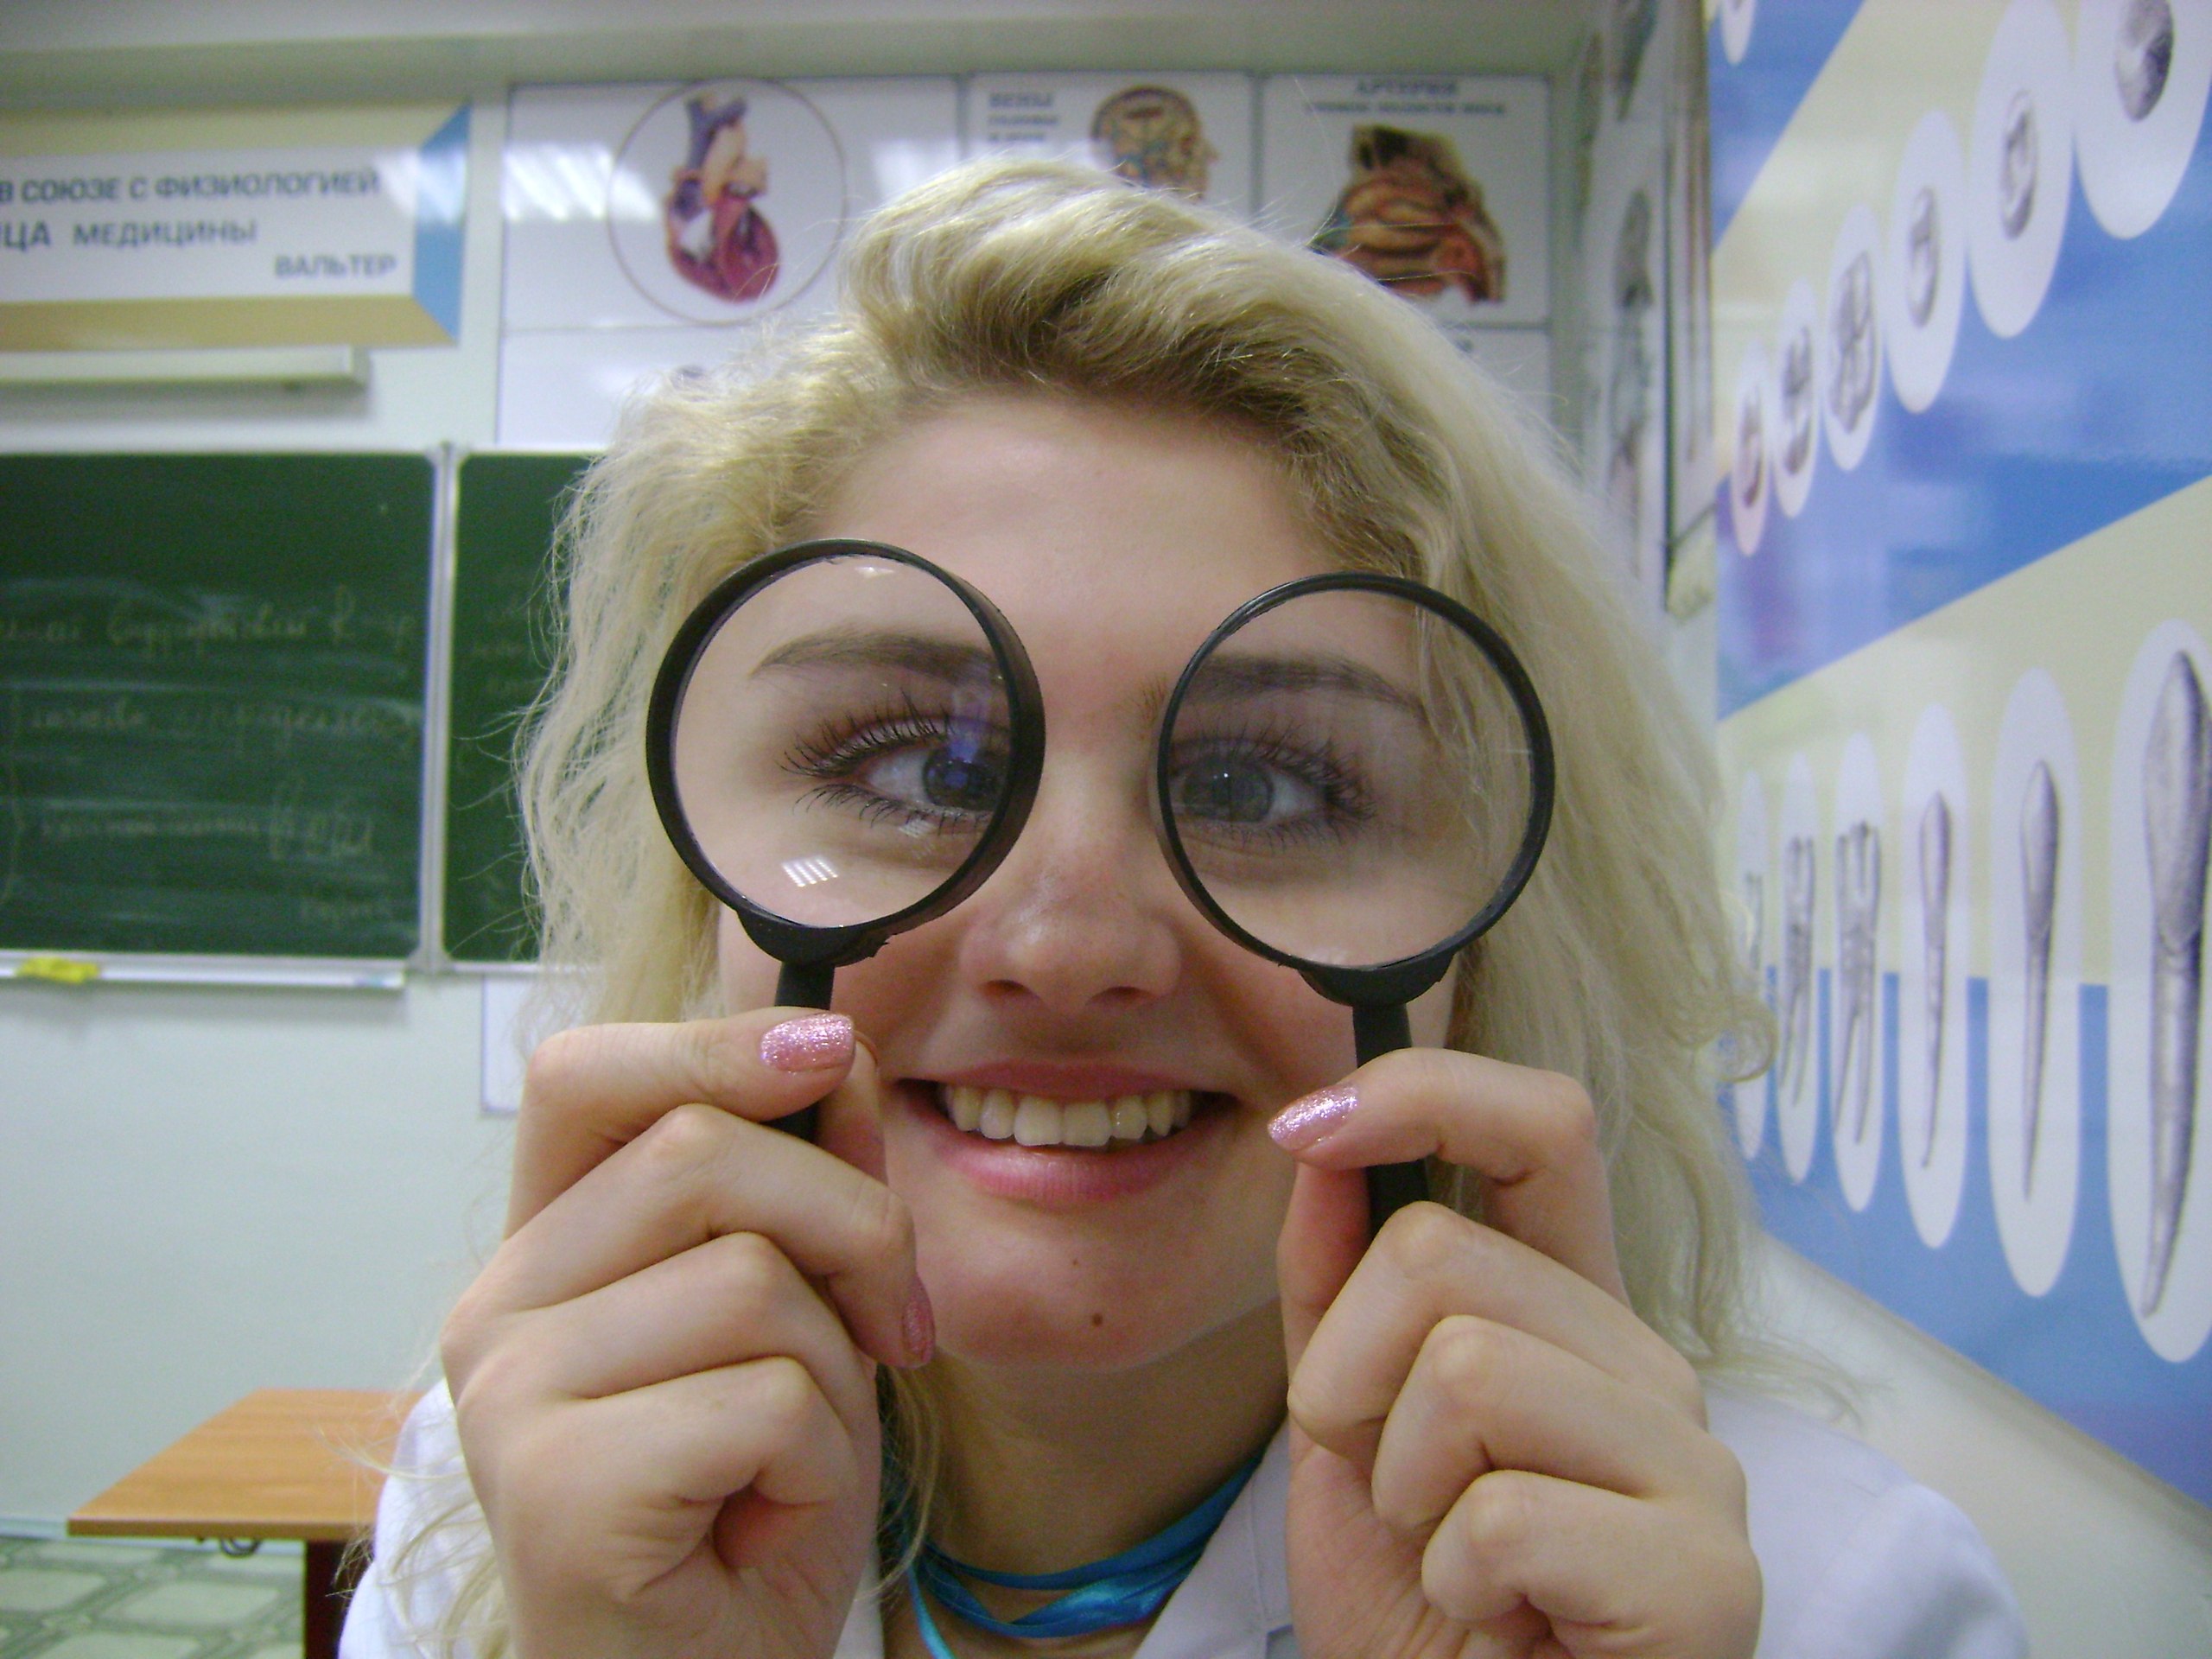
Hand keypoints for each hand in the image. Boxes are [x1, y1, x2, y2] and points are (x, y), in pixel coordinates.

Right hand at [439, 1010, 930, 1658]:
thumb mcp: (804, 1319)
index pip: (583, 1078)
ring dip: (833, 1371)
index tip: (831, 1050)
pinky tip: (763, 1522)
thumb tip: (835, 1053)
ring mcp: (510, 1398)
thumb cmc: (751, 1508)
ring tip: (789, 1455)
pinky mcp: (558, 1488)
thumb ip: (806, 1191)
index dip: (713, 1042)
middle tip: (887, 1329)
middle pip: (702, 1155)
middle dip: (851, 1224)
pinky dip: (816, 1458)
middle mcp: (496, 1311)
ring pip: (749, 1277)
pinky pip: (764, 1395)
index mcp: (544, 1254)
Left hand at [1274, 1049, 1759, 1657]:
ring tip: (1452, 1559)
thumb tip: (1322, 1140)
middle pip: (1438, 1255)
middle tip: (1397, 1491)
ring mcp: (1695, 1464)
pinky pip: (1505, 1517)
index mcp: (1574, 1312)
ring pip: (1465, 1371)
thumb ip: (1335, 1286)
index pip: (1545, 1127)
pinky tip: (1500, 1620)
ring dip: (1401, 1490)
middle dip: (1349, 1383)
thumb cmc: (1420, 1606)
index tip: (1308, 1126)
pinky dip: (1455, 1583)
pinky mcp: (1707, 1575)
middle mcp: (1649, 1364)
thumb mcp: (1345, 1429)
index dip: (1424, 1092)